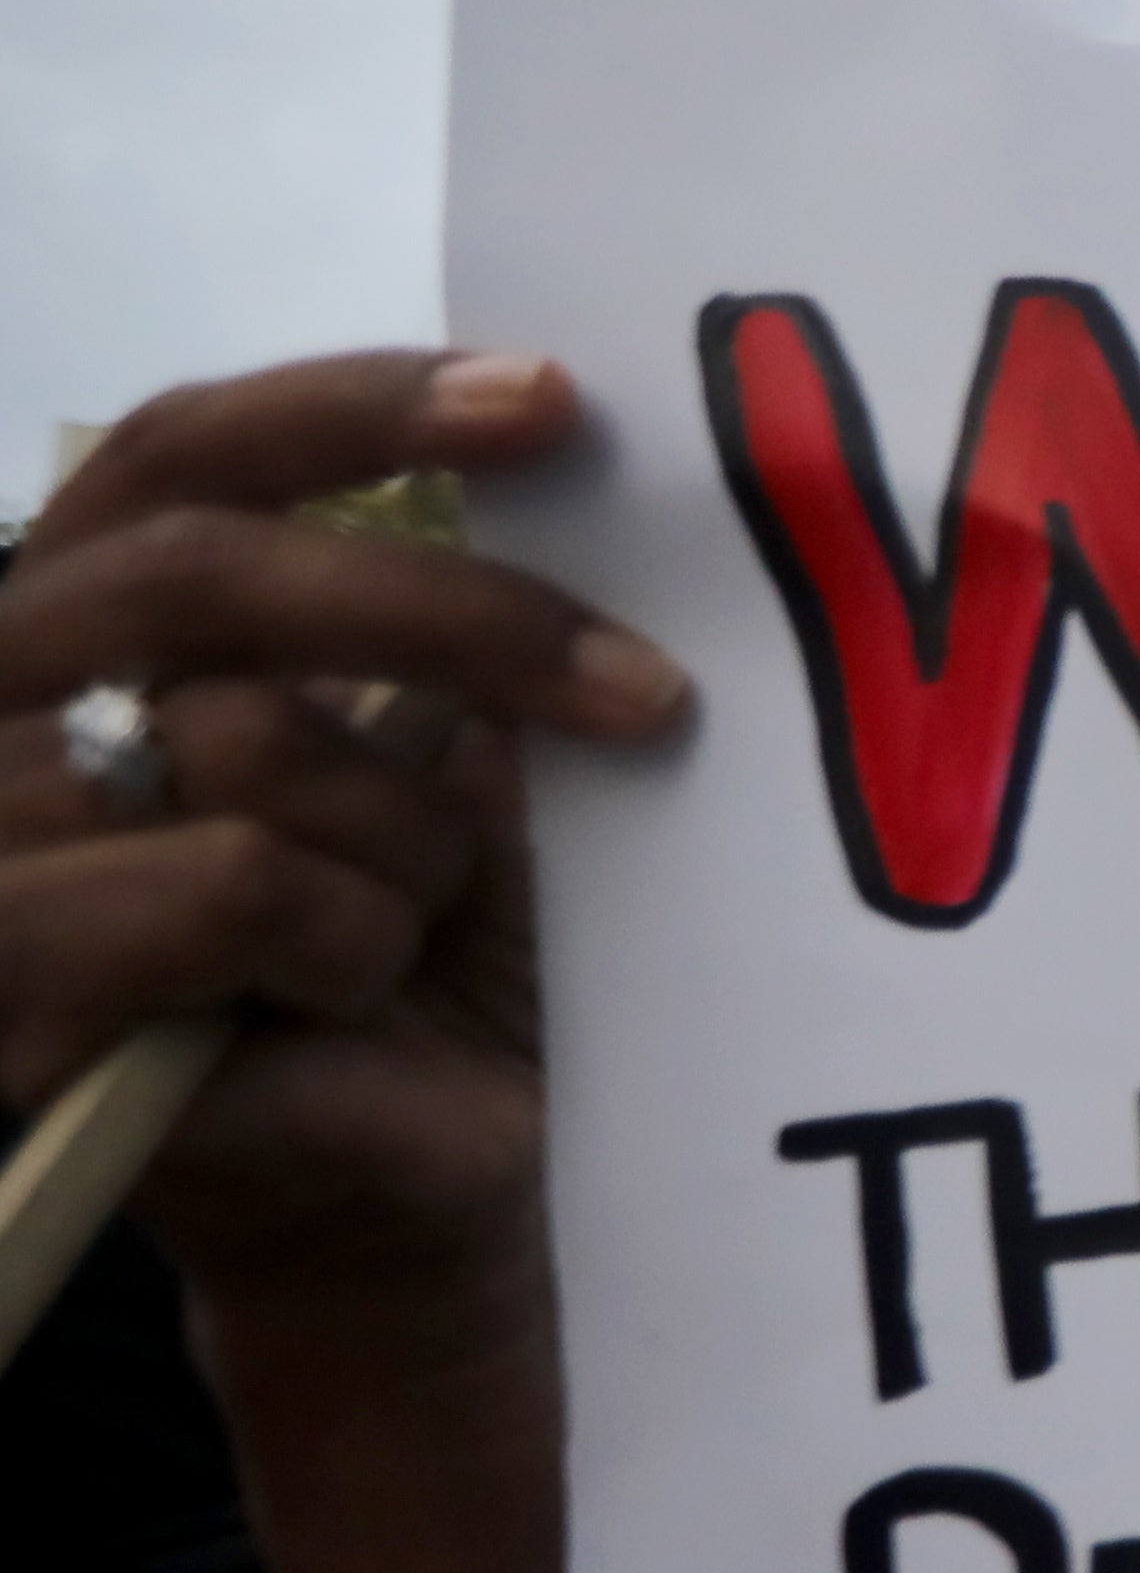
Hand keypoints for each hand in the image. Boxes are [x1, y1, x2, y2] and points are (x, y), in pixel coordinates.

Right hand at [0, 349, 682, 1287]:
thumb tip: (561, 446)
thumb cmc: (430, 947)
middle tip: (645, 691)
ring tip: (411, 924)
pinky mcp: (20, 992)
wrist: (418, 1173)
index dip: (346, 408)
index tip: (546, 399)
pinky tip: (348, 1002)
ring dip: (402, 841)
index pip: (175, 454)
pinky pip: (242, 883)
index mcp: (85, 622)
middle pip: (208, 574)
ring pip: (244, 739)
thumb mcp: (450, 755)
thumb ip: (447, 622)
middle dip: (456, 619)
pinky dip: (351, 937)